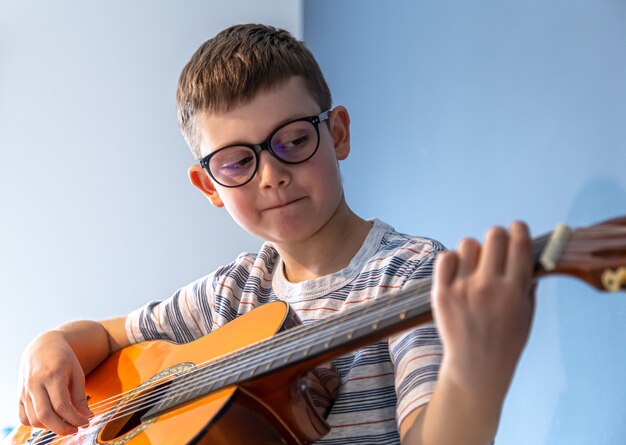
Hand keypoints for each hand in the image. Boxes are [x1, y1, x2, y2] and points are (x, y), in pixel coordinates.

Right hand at [19, 330, 91, 435]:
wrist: (43, 346)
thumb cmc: (63, 359)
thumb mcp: (77, 373)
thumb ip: (80, 396)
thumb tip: (86, 417)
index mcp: (53, 375)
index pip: (62, 406)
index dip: (74, 418)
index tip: (85, 422)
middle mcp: (35, 384)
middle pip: (45, 415)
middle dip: (62, 428)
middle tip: (75, 430)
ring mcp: (25, 391)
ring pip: (33, 419)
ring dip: (50, 427)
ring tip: (64, 424)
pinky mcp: (19, 396)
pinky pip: (23, 418)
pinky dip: (36, 424)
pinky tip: (50, 420)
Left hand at [432, 221, 534, 395]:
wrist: (476, 366)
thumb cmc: (505, 341)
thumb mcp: (527, 314)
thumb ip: (527, 283)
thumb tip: (527, 254)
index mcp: (514, 291)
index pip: (519, 244)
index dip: (519, 229)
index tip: (516, 228)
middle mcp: (488, 286)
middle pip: (494, 236)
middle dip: (497, 237)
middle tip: (496, 249)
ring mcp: (463, 289)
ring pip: (468, 243)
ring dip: (473, 251)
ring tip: (474, 266)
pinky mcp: (441, 293)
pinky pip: (445, 258)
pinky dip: (452, 260)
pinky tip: (458, 271)